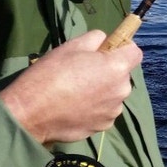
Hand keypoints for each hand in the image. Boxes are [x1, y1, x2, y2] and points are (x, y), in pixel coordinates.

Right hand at [0, 30, 142, 144]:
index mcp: (117, 67)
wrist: (32, 112)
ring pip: (113, 94)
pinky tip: (75, 107)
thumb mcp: (71, 46)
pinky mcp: (103, 127)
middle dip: (109, 71)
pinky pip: (104, 111)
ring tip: (76, 92)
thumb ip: (95, 38)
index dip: (123, 48)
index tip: (107, 50)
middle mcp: (122, 90)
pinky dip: (95, 108)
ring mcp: (113, 111)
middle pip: (123, 75)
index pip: (135, 52)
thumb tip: (105, 40)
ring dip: (102, 91)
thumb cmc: (51, 74)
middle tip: (83, 71)